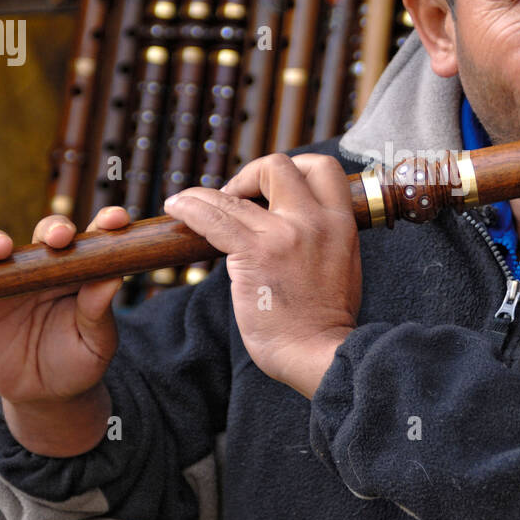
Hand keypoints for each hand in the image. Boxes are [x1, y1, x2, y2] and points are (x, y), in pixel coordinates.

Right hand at [0, 207, 127, 454]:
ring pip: (0, 249)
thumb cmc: (78, 362)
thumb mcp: (96, 342)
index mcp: (82, 271)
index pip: (95, 240)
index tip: (117, 219)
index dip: (105, 224)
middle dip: (52, 229)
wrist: (44, 394)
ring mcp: (10, 279)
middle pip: (46, 235)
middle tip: (57, 237)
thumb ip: (99, 311)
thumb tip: (113, 278)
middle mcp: (46, 266)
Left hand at [163, 154, 359, 397]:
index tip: (271, 188)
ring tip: (188, 202)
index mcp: (342, 223)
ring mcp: (286, 235)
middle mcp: (316, 221)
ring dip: (207, 194)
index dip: (294, 168)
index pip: (322, 168)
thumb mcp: (342, 264)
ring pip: (237, 193)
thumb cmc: (326, 321)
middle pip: (280, 166)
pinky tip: (177, 208)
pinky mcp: (256, 254)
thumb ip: (321, 237)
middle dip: (252, 174)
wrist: (320, 354)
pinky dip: (190, 208)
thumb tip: (290, 224)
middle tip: (236, 196)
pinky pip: (214, 218)